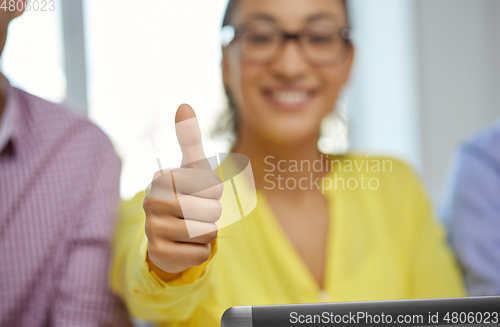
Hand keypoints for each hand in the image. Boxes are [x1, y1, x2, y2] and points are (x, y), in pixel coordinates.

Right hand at [144, 104, 222, 280]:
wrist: (169, 234)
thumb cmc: (186, 195)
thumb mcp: (192, 168)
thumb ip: (189, 139)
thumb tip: (183, 104)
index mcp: (163, 178)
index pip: (213, 187)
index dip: (215, 193)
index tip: (200, 193)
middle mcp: (152, 202)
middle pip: (211, 212)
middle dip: (211, 215)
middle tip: (196, 213)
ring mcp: (152, 229)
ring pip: (206, 234)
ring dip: (207, 234)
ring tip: (190, 228)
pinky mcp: (158, 254)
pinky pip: (200, 254)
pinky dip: (200, 251)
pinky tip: (184, 245)